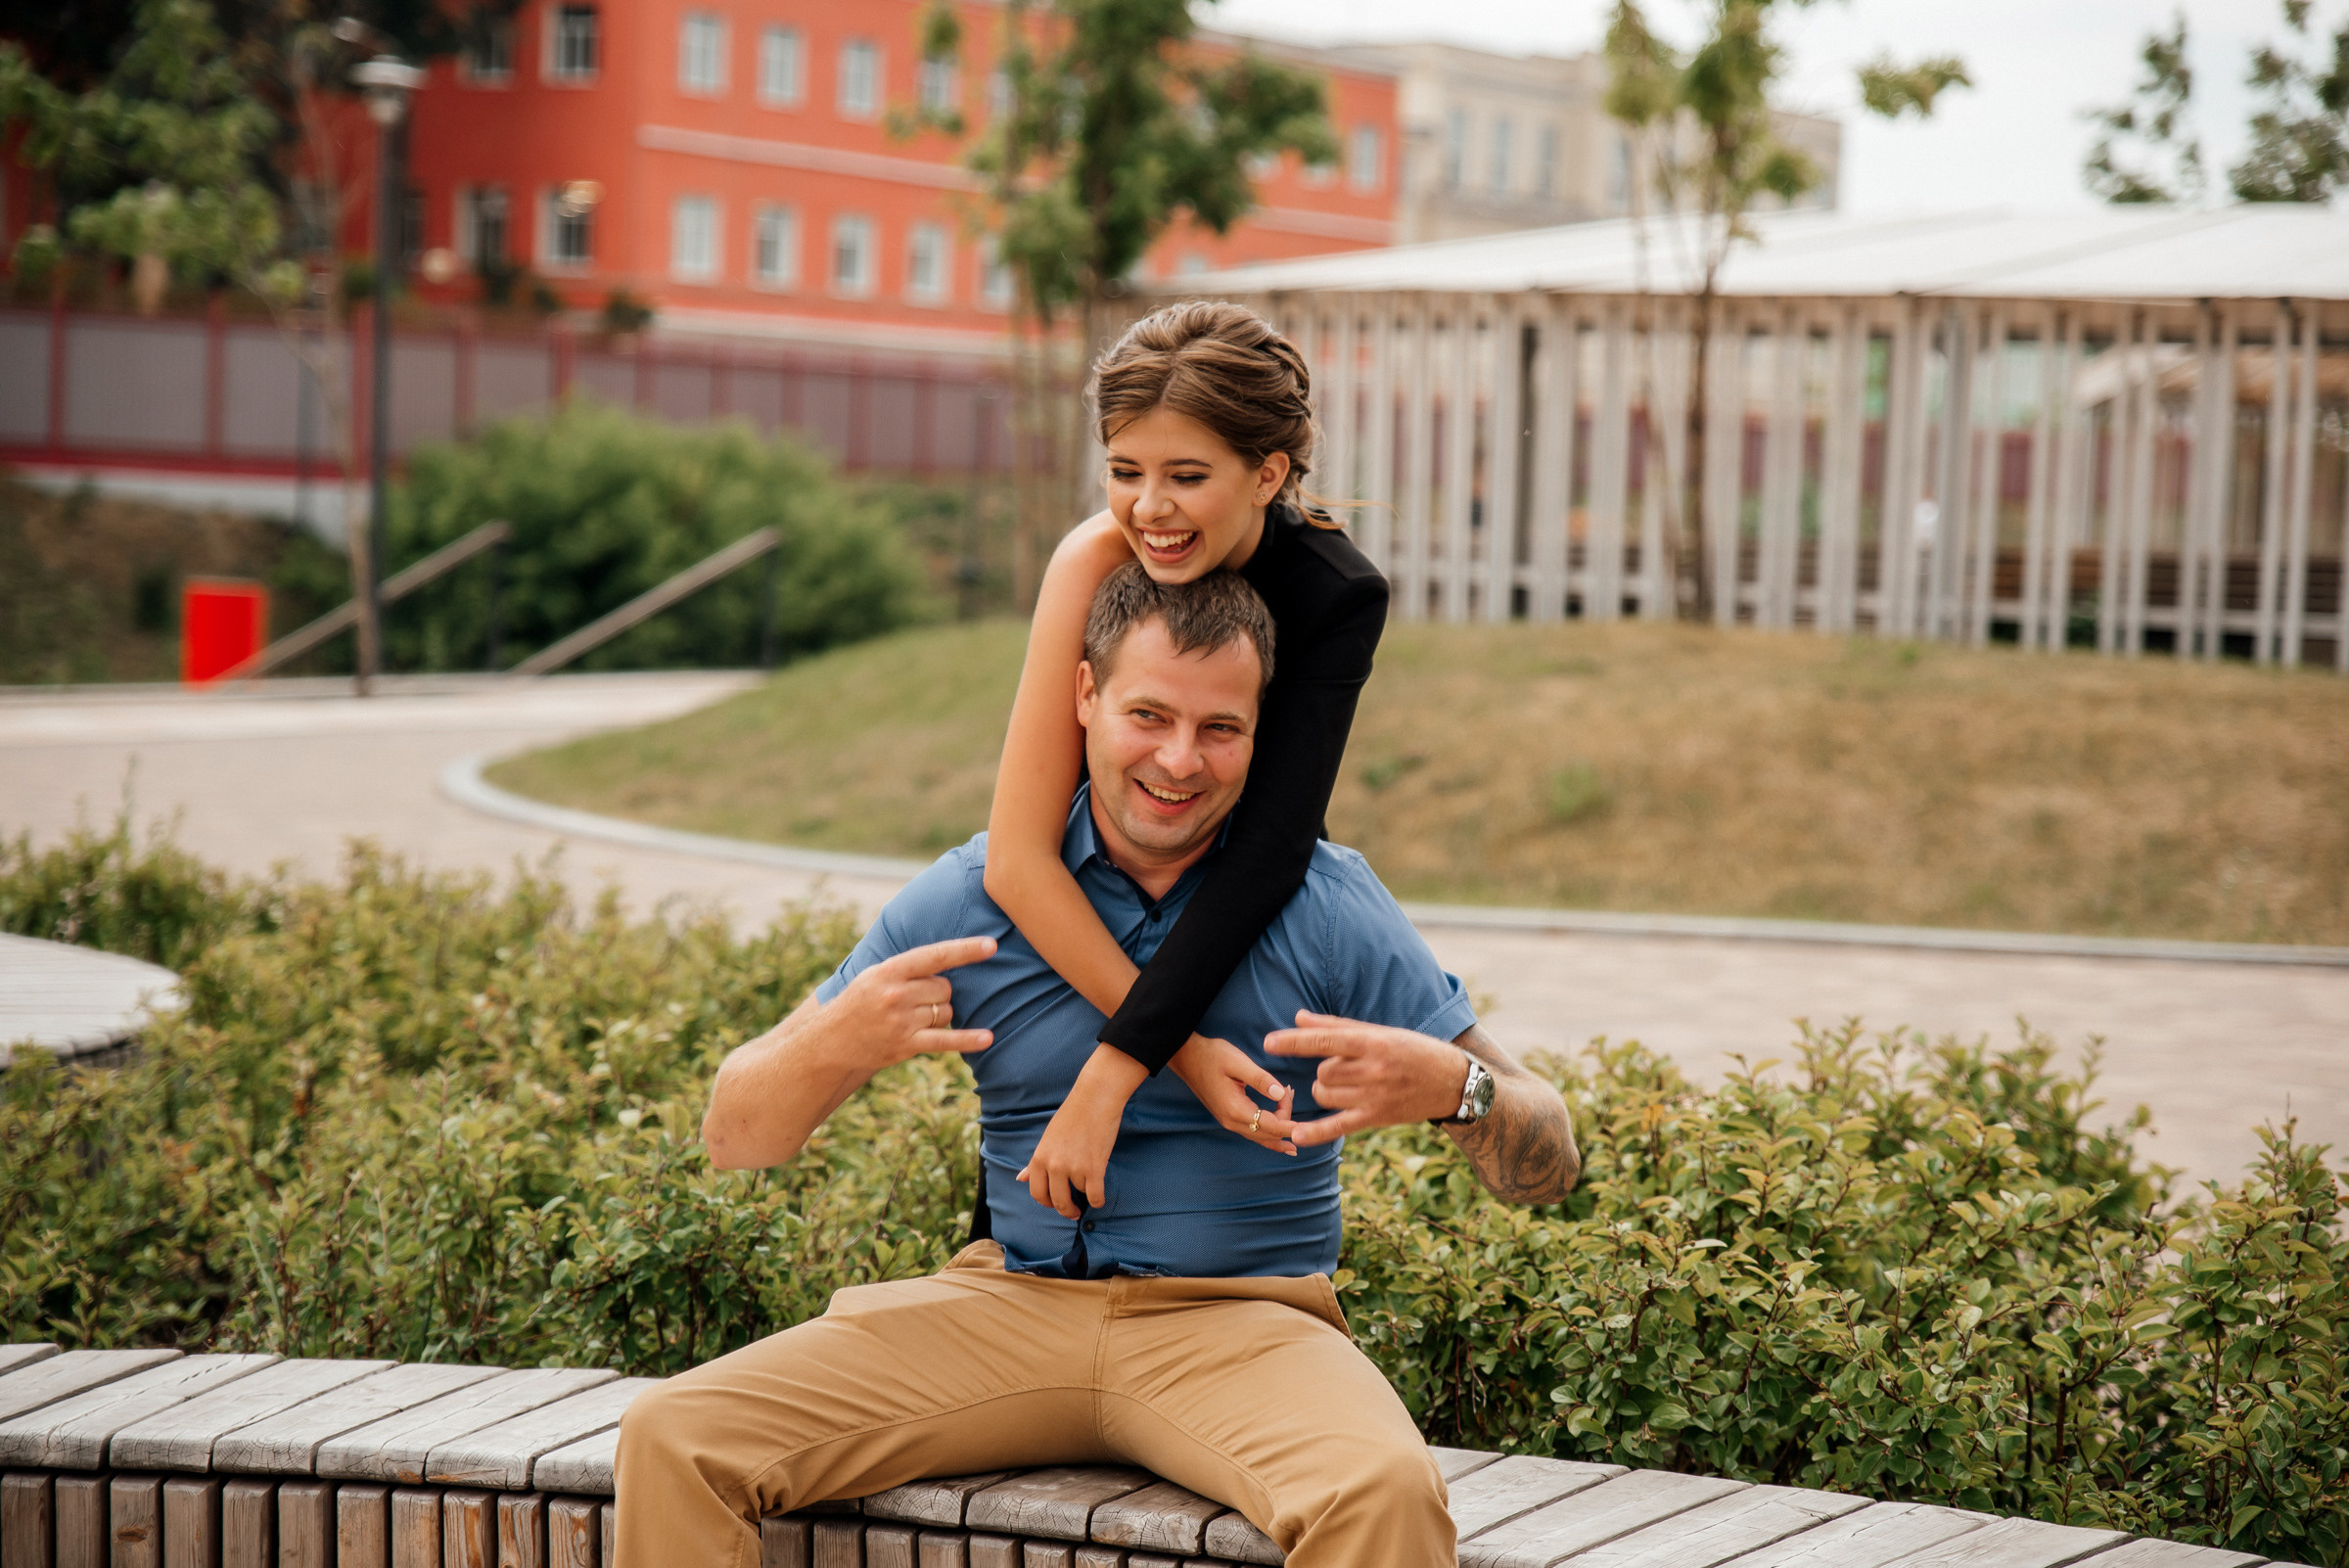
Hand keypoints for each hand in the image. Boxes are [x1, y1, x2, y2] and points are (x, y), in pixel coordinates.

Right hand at [825, 937, 998, 1069]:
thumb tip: (952, 959)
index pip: (935, 956)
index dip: (965, 950)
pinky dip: (968, 1039)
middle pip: (945, 987)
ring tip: (913, 1017)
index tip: (991, 945)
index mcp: (889, 971)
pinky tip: (987, 1038)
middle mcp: (896, 994)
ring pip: (946, 1012)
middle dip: (940, 993)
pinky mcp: (906, 1045)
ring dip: (940, 1014)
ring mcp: (901, 1021)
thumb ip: (909, 968)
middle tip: (916, 999)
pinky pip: (945, 1040)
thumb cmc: (860, 1002)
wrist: (831, 1040)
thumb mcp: (876, 975)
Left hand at [1018, 1044, 1147, 1217]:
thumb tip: (1020, 1178)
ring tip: (1090, 1181)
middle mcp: (1053, 1165)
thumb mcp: (1048, 1139)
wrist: (1095, 1098)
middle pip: (1057, 1201)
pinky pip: (1095, 1196)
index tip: (1056, 1204)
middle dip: (1066, 1210)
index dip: (1047, 1203)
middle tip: (1073, 1212)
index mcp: (1039, 1157)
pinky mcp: (1094, 1169)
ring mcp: (1073, 1168)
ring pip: (1079, 1195)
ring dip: (1086, 1192)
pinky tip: (1099, 1196)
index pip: (1037, 1193)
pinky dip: (1098, 1200)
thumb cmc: (1072, 1116)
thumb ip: (1035, 1163)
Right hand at [1169, 1035, 1296, 1153]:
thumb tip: (1281, 1094)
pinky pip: (1254, 1132)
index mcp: (1235, 1110)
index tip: (1300, 1108)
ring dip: (1279, 1127)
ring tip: (1290, 1108)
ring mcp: (1228, 1122)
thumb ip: (1261, 1079)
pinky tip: (1281, 1135)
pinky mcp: (1228, 1117)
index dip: (1290, 1121)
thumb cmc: (1211, 1056)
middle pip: (1269, 1134)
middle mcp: (1231, 1122)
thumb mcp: (1238, 1062)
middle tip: (1290, 1091)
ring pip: (1261, 1137)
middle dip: (1286, 1120)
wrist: (1186, 1057)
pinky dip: (1269, 1132)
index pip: (1272, 1125)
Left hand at [1264, 1010, 1470, 1148]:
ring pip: (1326, 1093)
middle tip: (1343, 1068)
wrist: (1453, 1082)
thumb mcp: (1380, 1032)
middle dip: (1323, 1069)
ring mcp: (1375, 1095)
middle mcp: (1374, 1068)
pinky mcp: (1377, 1117)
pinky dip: (1316, 1132)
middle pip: (1324, 1070)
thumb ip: (1336, 1026)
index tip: (1268, 1042)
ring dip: (1323, 1090)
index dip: (1294, 1042)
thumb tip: (1297, 1018)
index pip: (1325, 1040)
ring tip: (1342, 1086)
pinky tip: (1296, 1135)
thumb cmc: (1414, 1050)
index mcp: (1374, 1041)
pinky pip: (1339, 1125)